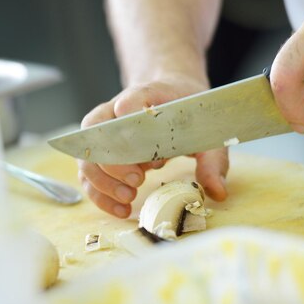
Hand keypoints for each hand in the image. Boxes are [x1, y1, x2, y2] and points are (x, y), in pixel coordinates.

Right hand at [78, 76, 228, 217]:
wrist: (171, 97)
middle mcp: (114, 112)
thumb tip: (216, 192)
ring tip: (129, 198)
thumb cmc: (187, 114)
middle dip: (115, 163)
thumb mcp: (208, 133)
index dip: (130, 122)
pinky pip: (88, 175)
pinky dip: (100, 195)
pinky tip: (121, 209)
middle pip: (98, 134)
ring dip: (103, 183)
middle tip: (138, 180)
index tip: (144, 145)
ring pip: (86, 157)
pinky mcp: (99, 155)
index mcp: (145, 95)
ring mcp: (102, 134)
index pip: (130, 101)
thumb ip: (212, 160)